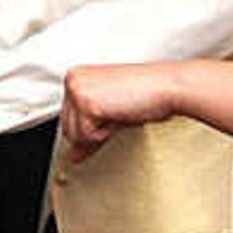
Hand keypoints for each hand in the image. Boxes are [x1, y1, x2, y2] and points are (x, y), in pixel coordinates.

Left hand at [61, 61, 183, 154]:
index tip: (110, 114)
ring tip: (120, 111)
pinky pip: (87, 137)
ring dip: (101, 132)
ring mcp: (77, 91)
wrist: (166, 86)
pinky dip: (106, 133)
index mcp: (76, 76)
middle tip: (118, 112)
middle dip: (94, 131)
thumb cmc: (145, 94)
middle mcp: (72, 80)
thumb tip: (73, 156)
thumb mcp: (109, 114)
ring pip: (75, 136)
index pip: (67, 119)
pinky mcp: (86, 104)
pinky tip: (120, 113)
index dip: (90, 127)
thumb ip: (89, 132)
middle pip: (68, 129)